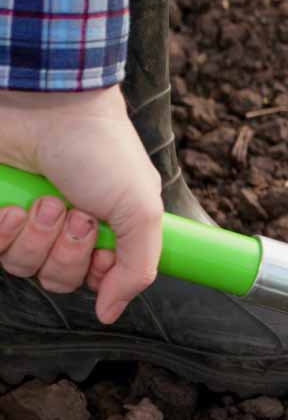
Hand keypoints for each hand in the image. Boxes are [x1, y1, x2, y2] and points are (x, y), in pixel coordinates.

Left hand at [0, 87, 162, 322]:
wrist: (46, 106)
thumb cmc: (100, 151)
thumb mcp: (142, 210)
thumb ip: (138, 268)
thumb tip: (110, 313)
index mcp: (107, 228)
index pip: (97, 281)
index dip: (97, 274)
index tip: (104, 250)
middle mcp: (66, 228)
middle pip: (58, 279)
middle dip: (67, 251)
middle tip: (77, 213)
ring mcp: (28, 220)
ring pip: (22, 266)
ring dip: (36, 236)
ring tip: (46, 200)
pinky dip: (3, 230)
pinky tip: (15, 204)